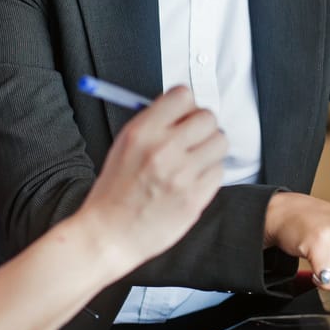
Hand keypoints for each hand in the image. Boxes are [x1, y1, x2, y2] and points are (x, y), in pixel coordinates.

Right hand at [80, 86, 225, 268]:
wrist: (109, 234)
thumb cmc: (115, 191)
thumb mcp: (123, 145)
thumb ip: (154, 123)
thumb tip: (183, 107)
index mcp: (142, 132)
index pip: (183, 95)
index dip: (186, 105)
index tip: (185, 115)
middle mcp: (164, 149)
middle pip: (208, 117)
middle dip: (202, 126)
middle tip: (193, 138)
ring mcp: (182, 174)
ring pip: (220, 142)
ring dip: (210, 149)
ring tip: (193, 161)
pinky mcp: (195, 197)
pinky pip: (219, 172)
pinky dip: (209, 174)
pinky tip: (191, 181)